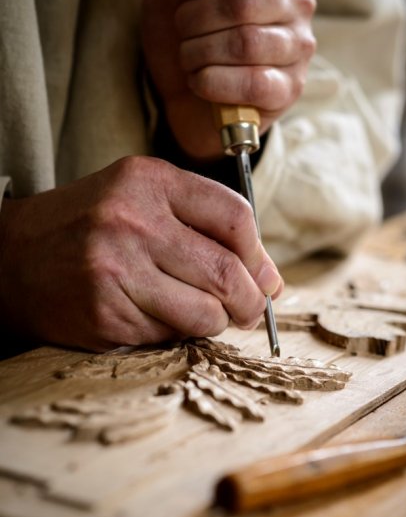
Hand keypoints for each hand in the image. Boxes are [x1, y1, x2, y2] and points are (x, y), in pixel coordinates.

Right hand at [0, 157, 282, 350]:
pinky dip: (177, 334)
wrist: (12, 258)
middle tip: (250, 311)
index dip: (260, 255)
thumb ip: (202, 223)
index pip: (235, 216)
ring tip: (202, 315)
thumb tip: (269, 278)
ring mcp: (116, 268)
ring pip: (206, 313)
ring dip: (216, 322)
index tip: (264, 276)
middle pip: (226, 271)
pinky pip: (170, 335)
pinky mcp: (105, 313)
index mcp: (148, 180)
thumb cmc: (89, 227)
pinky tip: (156, 318)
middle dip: (251, 302)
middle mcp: (132, 220)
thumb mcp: (140, 198)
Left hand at [142, 0, 315, 160]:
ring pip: (246, 43)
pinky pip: (252, 83)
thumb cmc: (186, 33)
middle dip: (194, 19)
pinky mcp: (289, 89)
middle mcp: (297, 3)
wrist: (184, 94)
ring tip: (189, 57)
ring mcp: (298, 48)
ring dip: (199, 52)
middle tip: (182, 32)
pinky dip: (212, 82)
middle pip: (241, 0)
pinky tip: (199, 81)